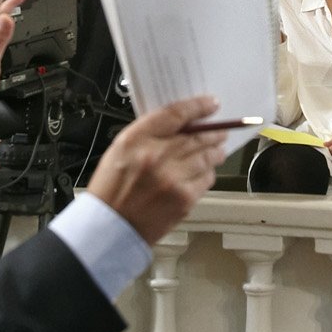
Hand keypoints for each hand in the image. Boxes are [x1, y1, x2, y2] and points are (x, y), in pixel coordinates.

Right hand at [85, 95, 230, 243]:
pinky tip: (204, 172)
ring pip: (207, 156)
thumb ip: (149, 134)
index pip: (175, 114)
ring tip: (217, 150)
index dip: (198, 106)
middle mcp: (156, 156)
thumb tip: (182, 125)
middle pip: (198, 135)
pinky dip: (208, 174)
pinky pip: (206, 179)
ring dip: (215, 151)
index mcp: (136, 139)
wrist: (110, 227)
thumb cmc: (112, 189)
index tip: (211, 104)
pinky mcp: (184, 199)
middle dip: (214, 131)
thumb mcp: (121, 150)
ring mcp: (173, 179)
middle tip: (221, 130)